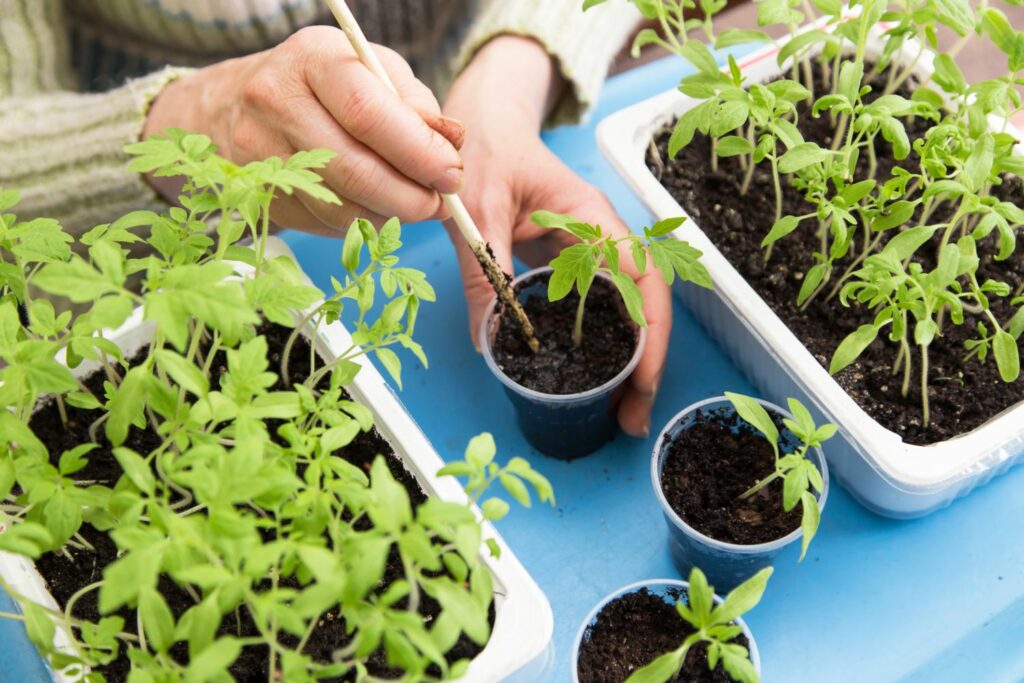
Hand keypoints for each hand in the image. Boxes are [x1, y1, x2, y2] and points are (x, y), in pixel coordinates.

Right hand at [144, 26, 464, 234]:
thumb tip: (452, 144)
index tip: (451, 174)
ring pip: (341, 207)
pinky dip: (362, 224)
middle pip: (355, 169)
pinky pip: (324, 223)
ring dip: (391, 217)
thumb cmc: (321, 84)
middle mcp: (277, 103)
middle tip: (441, 204)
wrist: (231, 104)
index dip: (418, 152)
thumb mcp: (372, 71)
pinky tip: (375, 207)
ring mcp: (260, 154)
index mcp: (313, 61)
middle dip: (411, 197)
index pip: (369, 113)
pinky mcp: (260, 195)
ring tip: (415, 205)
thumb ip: (416, 106)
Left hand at [444, 37, 671, 437]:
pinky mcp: (566, 268)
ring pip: (620, 314)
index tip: (643, 380)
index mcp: (593, 218)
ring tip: (618, 413)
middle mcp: (601, 239)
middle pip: (641, 307)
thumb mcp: (477, 208)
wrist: (480, 127)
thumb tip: (488, 340)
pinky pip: (590, 312)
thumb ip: (484, 270)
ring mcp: (587, 255)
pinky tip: (588, 380)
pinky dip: (596, 348)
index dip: (650, 332)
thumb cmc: (485, 151)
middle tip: (630, 420)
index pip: (640, 280)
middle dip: (644, 365)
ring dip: (624, 363)